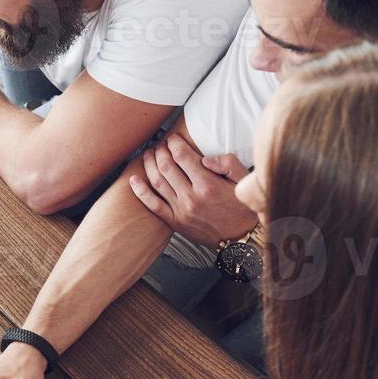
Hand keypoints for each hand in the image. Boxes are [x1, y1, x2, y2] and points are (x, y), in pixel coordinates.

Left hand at [128, 136, 257, 245]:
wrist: (241, 240)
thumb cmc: (244, 209)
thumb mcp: (244, 181)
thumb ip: (227, 163)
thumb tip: (204, 157)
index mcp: (208, 184)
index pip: (182, 156)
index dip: (174, 143)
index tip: (173, 138)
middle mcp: (191, 196)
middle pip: (166, 166)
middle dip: (161, 150)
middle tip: (161, 144)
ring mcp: (181, 210)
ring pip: (157, 182)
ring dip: (149, 164)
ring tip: (149, 154)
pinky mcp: (175, 222)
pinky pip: (153, 205)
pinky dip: (140, 191)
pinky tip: (133, 180)